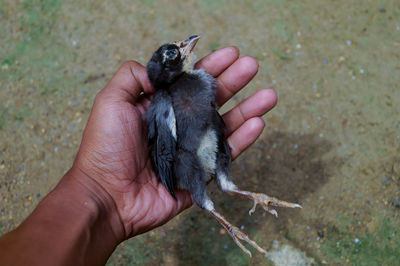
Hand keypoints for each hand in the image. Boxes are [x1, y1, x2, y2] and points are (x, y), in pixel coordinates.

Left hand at [73, 47, 277, 239]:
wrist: (107, 195)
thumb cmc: (106, 147)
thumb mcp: (111, 101)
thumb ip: (133, 76)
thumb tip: (163, 69)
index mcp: (159, 107)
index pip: (189, 82)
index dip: (209, 67)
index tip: (229, 53)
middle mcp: (177, 125)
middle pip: (211, 100)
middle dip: (233, 81)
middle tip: (252, 65)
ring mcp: (190, 149)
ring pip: (225, 125)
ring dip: (248, 109)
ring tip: (269, 95)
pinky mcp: (199, 173)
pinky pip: (225, 154)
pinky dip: (243, 140)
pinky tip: (258, 123)